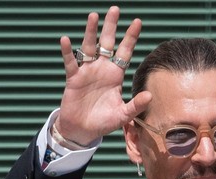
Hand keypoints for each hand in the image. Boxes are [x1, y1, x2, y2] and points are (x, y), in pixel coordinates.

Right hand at [55, 6, 151, 145]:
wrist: (84, 129)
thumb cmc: (104, 121)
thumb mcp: (123, 115)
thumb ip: (136, 106)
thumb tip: (150, 95)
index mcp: (116, 75)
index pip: (125, 52)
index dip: (130, 38)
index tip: (137, 22)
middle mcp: (102, 69)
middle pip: (107, 43)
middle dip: (111, 27)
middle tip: (115, 9)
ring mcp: (87, 71)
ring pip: (89, 48)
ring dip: (90, 32)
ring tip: (94, 16)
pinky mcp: (73, 78)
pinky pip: (70, 62)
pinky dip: (68, 52)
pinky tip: (66, 40)